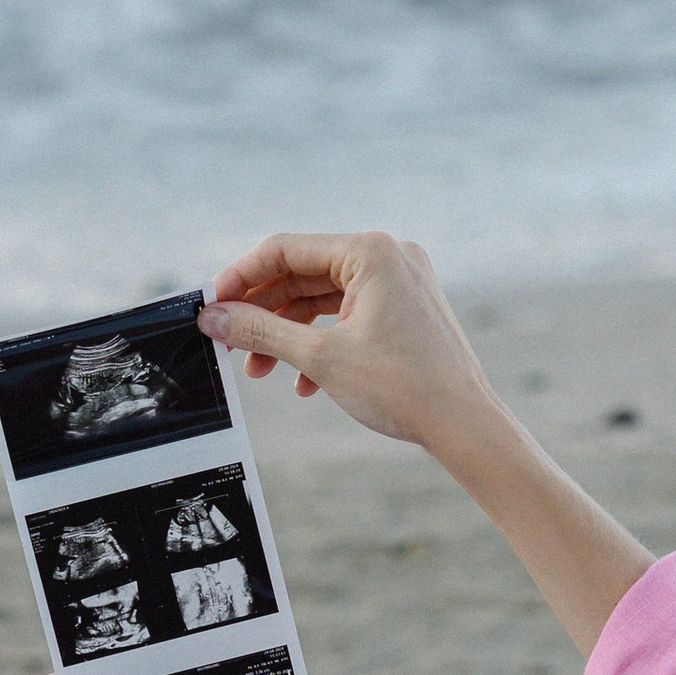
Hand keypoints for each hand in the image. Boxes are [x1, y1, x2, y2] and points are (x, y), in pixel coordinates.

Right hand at [201, 232, 503, 460]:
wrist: (463, 424)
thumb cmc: (405, 388)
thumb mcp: (320, 357)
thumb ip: (261, 330)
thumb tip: (215, 317)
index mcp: (370, 252)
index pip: (285, 249)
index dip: (241, 278)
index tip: (211, 305)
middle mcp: (387, 256)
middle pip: (302, 272)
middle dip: (262, 312)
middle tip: (228, 341)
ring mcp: (399, 282)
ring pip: (322, 298)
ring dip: (286, 333)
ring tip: (259, 371)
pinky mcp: (404, 308)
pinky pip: (347, 315)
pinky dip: (320, 342)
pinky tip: (304, 383)